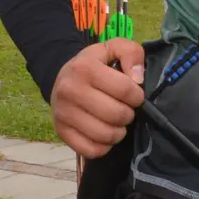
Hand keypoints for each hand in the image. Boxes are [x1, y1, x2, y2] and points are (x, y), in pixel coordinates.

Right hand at [51, 39, 144, 157]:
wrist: (62, 78)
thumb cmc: (94, 64)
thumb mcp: (112, 48)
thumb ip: (131, 53)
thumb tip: (138, 79)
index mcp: (85, 68)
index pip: (125, 89)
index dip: (137, 96)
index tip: (135, 95)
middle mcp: (70, 90)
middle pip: (116, 114)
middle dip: (129, 114)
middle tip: (126, 109)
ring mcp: (63, 113)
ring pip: (105, 135)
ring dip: (119, 132)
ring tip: (117, 122)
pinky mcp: (61, 132)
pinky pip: (91, 150)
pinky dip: (104, 146)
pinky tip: (105, 133)